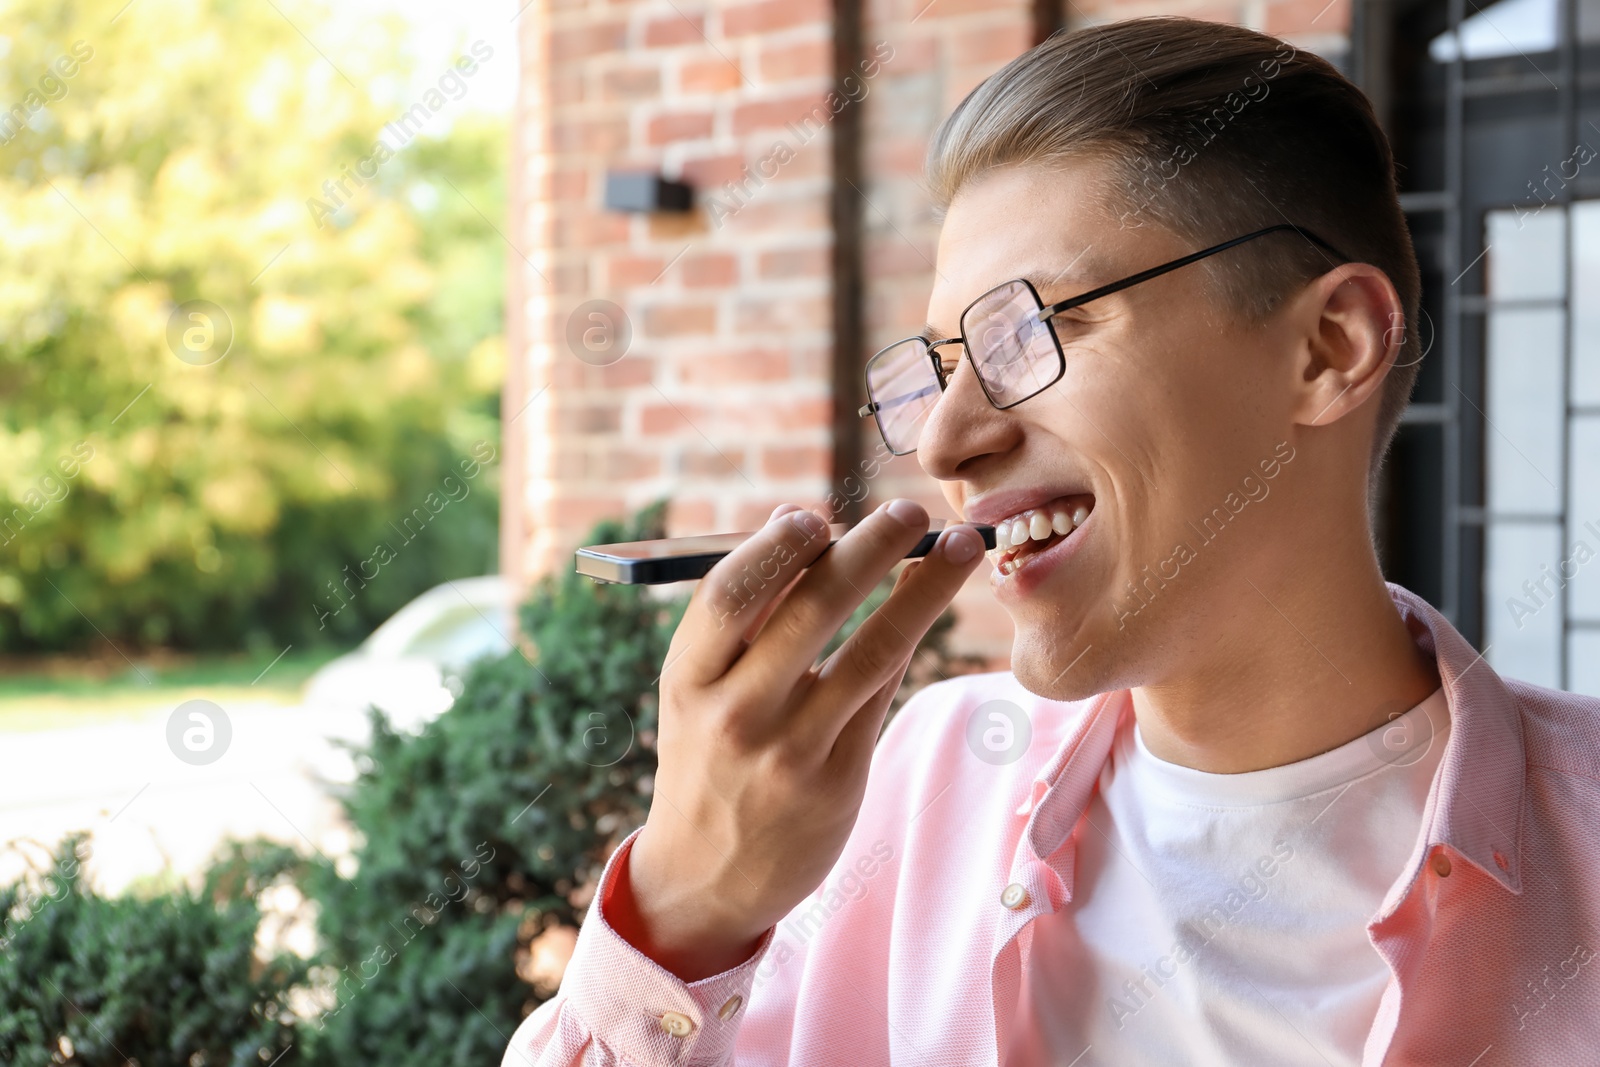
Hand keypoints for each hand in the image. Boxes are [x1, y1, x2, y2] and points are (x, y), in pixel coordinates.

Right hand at [605, 499, 985, 980]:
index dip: (776, 547)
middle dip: (868, 550)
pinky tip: (929, 601)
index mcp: (688, 679)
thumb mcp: (698, 689)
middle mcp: (735, 714)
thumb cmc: (707, 754)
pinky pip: (882, 694)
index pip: (730, 595)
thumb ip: (744, 617)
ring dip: (922, 590)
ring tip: (961, 545)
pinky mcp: (837, 781)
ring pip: (870, 652)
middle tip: (910, 513)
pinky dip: (908, 639)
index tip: (815, 514)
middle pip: (810, 611)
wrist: (706, 875)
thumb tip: (800, 521)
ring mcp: (789, 752)